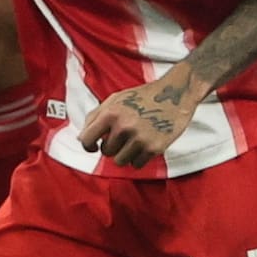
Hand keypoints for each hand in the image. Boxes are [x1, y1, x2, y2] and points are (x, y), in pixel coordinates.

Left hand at [79, 70, 205, 167]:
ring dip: (125, 154)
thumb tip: (81, 138)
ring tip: (134, 142)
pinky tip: (144, 145)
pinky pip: (137, 164)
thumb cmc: (143, 96)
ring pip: (120, 161)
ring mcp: (140, 138)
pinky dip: (139, 158)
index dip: (88, 146)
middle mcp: (124, 126)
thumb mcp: (116, 98)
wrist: (176, 92)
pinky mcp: (154, 148)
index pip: (87, 139)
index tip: (93, 147)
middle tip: (123, 136)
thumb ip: (96, 116)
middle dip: (112, 146)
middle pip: (106, 152)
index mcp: (111, 112)